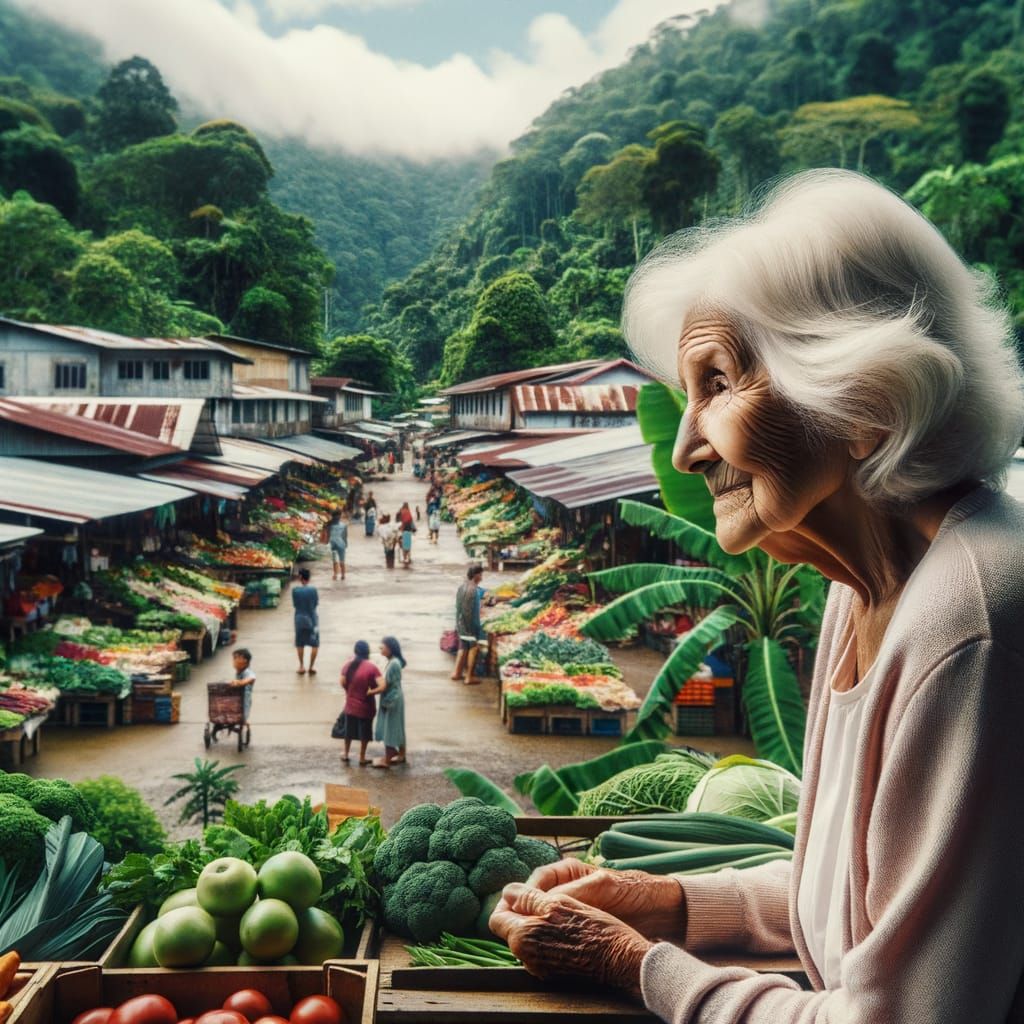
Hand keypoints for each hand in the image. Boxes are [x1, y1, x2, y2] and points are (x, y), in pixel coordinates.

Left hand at [489, 883, 651, 998]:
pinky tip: (565, 926)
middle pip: (511, 929)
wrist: (620, 958)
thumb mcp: (559, 903)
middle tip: (542, 898)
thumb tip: (507, 892)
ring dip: (535, 923)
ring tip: (557, 909)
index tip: (520, 892)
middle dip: (521, 912)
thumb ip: (528, 898)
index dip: (506, 901)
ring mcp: (540, 967)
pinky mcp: (554, 971)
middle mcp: (526, 957)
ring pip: (527, 938)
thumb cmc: (591, 927)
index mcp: (522, 937)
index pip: (496, 918)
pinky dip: (547, 935)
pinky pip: (541, 949)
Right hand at [524, 860, 685, 940]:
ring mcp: (571, 910)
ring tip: (530, 943)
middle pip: (535, 902)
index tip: (516, 909)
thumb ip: (573, 892)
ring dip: (536, 930)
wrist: (659, 910)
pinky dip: (550, 941)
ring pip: (543, 920)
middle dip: (525, 916)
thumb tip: (543, 899)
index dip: (524, 895)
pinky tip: (548, 950)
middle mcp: (566, 889)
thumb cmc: (632, 890)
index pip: (536, 881)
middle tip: (520, 931)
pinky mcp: (579, 928)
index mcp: (568, 872)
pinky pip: (557, 933)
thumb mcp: (602, 887)